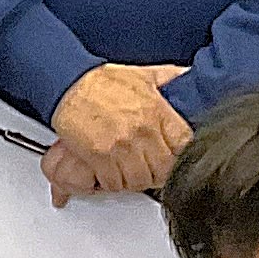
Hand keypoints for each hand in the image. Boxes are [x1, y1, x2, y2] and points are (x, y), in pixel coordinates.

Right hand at [46, 63, 189, 200]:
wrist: (68, 84)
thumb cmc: (102, 82)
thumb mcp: (145, 74)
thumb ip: (171, 77)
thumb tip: (190, 76)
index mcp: (157, 111)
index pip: (184, 145)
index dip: (181, 153)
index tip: (174, 154)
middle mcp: (142, 130)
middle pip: (163, 170)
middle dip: (158, 172)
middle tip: (151, 167)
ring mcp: (121, 146)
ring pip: (140, 181)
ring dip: (135, 180)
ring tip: (130, 170)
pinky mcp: (99, 157)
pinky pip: (114, 183)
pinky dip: (113, 182)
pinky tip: (111, 171)